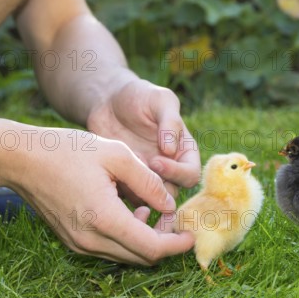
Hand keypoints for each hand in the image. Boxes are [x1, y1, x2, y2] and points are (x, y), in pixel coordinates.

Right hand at [0, 122, 194, 264]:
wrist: (21, 158)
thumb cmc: (68, 150)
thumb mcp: (117, 155)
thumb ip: (148, 182)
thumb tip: (170, 204)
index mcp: (104, 219)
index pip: (152, 248)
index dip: (177, 245)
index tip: (191, 235)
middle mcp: (91, 240)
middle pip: (142, 257)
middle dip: (165, 242)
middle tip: (173, 217)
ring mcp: (80, 244)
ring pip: (127, 255)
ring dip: (147, 239)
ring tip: (152, 209)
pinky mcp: (73, 241)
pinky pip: (110, 249)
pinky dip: (128, 237)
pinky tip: (132, 212)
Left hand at [86, 79, 200, 198]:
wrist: (108, 102)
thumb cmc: (140, 96)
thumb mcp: (160, 99)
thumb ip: (170, 121)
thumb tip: (170, 149)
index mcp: (184, 152)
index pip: (191, 175)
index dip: (177, 173)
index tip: (156, 160)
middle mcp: (169, 169)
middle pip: (173, 194)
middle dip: (158, 191)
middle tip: (138, 176)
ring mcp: (147, 177)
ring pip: (150, 200)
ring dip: (139, 195)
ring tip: (122, 178)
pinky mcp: (126, 180)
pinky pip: (128, 197)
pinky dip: (121, 194)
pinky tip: (108, 181)